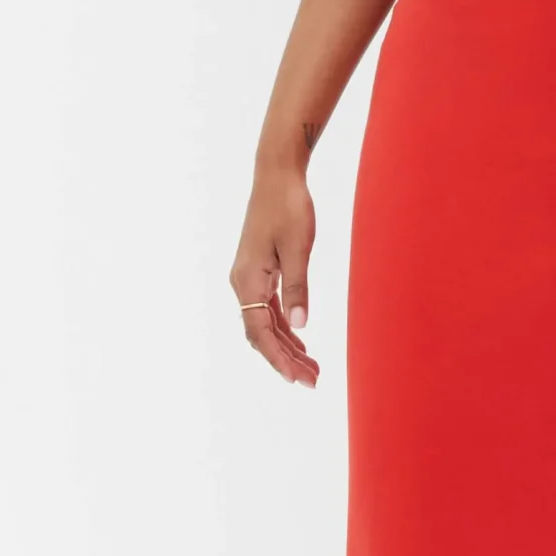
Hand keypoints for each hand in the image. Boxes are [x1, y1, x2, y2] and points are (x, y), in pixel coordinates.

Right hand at [231, 157, 319, 385]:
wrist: (277, 175)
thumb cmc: (288, 206)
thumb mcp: (298, 248)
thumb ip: (298, 287)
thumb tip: (301, 325)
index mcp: (247, 280)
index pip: (260, 331)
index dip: (278, 358)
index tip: (296, 379)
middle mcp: (242, 282)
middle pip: (261, 333)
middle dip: (285, 359)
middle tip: (313, 380)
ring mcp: (250, 277)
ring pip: (265, 323)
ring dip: (287, 346)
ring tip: (312, 368)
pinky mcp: (260, 270)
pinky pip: (269, 308)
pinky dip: (285, 327)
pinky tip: (301, 341)